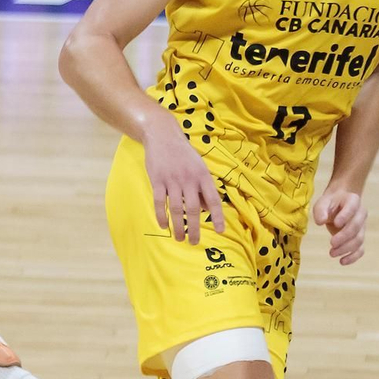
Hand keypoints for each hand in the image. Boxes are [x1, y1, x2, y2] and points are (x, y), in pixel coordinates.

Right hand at [143, 118, 224, 245]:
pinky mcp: (157, 180)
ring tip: (179, 238)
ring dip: (178, 226)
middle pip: (193, 208)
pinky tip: (164, 226)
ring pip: (176, 208)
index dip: (217, 216)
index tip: (220, 231)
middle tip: (194, 242)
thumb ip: (202, 188)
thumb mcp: (198, 168)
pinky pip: (159, 202)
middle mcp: (189, 178)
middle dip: (194, 228)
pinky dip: (161, 216)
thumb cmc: (183, 154)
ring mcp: (173, 180)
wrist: (163, 135)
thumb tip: (207, 208)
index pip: (213, 199)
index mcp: (203, 175)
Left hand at [313, 187, 365, 264]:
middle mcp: (361, 213)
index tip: (335, 223)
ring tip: (332, 253)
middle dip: (344, 237)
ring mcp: (362, 227)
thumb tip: (320, 222)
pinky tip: (342, 261)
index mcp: (353, 201)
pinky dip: (353, 257)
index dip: (345, 216)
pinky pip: (360, 249)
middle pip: (356, 227)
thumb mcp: (322, 203)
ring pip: (359, 240)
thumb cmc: (330, 203)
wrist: (339, 204)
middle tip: (332, 243)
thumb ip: (320, 211)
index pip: (352, 207)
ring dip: (346, 248)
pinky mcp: (359, 238)